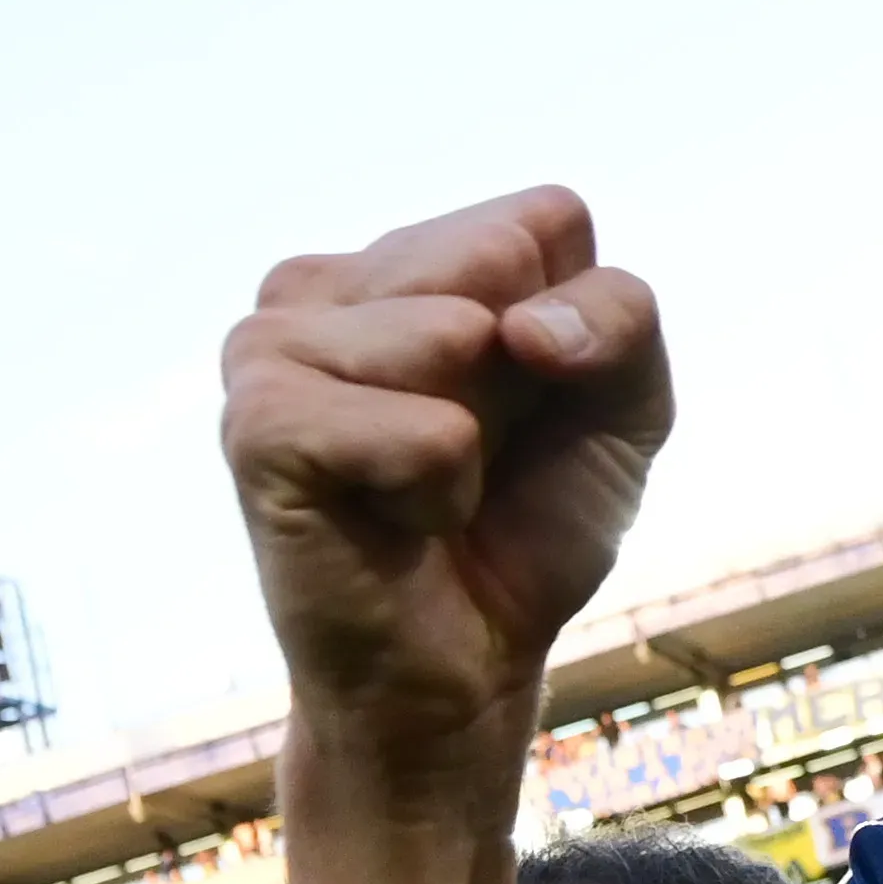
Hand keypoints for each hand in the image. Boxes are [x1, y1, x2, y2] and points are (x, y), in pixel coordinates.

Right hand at [223, 190, 674, 780]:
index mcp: (407, 257)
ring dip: (478, 437)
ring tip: (424, 485)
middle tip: (470, 450)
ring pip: (454, 330)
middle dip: (527, 374)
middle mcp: (327, 280)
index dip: (577, 326)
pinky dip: (440, 489)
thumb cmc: (528, 526)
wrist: (462, 667)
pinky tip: (392, 519)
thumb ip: (619, 319)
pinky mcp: (258, 421)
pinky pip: (423, 427)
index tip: (534, 402)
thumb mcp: (624, 408)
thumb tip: (514, 325)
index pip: (548, 217)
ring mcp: (272, 341)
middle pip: (499, 255)